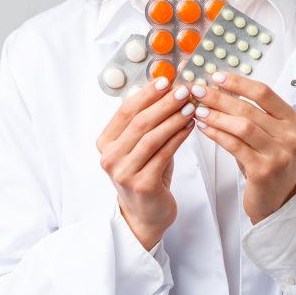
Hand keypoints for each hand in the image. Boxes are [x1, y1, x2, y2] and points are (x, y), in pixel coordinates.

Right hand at [96, 78, 196, 249]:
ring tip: (191, 106)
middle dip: (164, 103)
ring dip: (174, 118)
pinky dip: (179, 137)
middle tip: (184, 90)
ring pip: (152, 137)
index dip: (146, 94)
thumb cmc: (146, 173)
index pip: (125, 111)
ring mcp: (123, 172)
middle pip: (139, 122)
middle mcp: (109, 157)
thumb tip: (166, 86)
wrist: (146, 214)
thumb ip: (147, 121)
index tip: (165, 80)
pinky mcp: (141, 184)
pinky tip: (191, 126)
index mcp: (105, 142)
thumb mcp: (141, 145)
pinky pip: (164, 153)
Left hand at [188, 71, 295, 223]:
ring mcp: (279, 154)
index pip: (264, 93)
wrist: (276, 200)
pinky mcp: (264, 171)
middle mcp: (290, 136)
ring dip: (216, 115)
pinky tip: (203, 128)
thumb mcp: (267, 135)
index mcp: (292, 120)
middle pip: (250, 108)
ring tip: (197, 109)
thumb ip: (252, 113)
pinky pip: (235, 146)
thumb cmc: (267, 163)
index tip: (216, 76)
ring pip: (243, 126)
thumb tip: (218, 88)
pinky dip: (217, 134)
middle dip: (220, 97)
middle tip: (199, 90)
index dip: (238, 82)